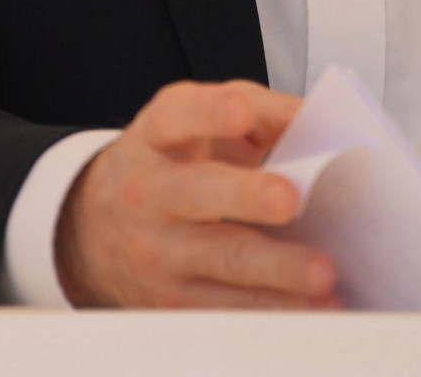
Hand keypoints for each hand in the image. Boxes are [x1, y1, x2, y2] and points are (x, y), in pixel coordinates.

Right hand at [53, 79, 336, 308]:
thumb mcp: (194, 127)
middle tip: (289, 199)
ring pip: (222, 260)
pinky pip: (231, 308)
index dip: (208, 112)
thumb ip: (259, 114)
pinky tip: (316, 308)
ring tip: (323, 272)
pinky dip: (278, 310)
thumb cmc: (168, 168)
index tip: (240, 110)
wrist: (94, 231)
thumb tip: (325, 125)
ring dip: (277, 270)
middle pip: (198, 192)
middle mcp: (151, 193)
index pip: (177, 117)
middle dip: (246, 196)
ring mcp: (161, 251)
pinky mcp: (175, 300)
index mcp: (159, 139)